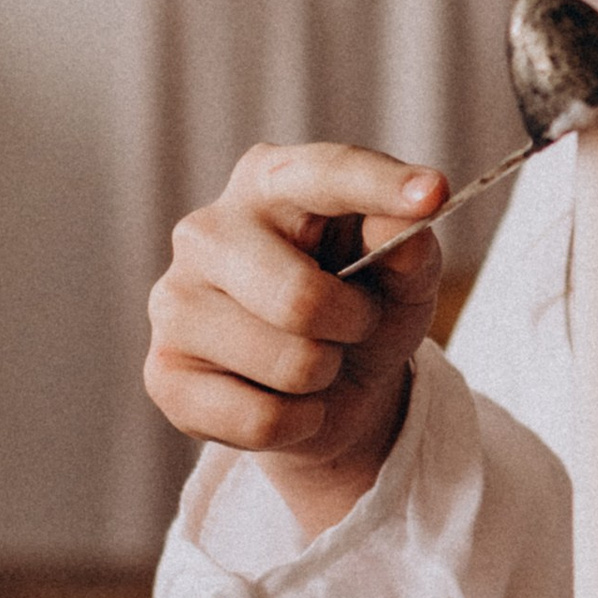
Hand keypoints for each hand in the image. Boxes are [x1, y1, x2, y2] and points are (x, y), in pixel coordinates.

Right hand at [144, 142, 449, 534]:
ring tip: (316, 361)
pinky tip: (284, 401)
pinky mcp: (164, 373)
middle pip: (300, 298)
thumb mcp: (405, 275)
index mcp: (270, 182)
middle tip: (354, 323)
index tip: (434, 193)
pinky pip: (260, 420)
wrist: (329, 391)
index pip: (324, 173)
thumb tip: (409, 227)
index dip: (379, 185)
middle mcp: (207, 230)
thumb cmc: (363, 305)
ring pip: (288, 366)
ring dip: (325, 377)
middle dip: (352, 324)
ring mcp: (175, 301)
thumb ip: (410, 246)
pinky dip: (298, 423)